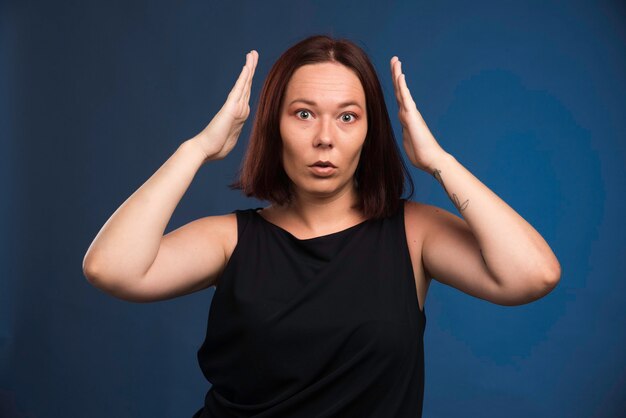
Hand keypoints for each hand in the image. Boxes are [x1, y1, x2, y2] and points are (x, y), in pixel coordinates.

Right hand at [190, 50, 258, 162]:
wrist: (204, 149)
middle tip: (253, 53)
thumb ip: (235, 130)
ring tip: (252, 54)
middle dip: (251, 67)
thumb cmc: (216, 148)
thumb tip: (235, 128)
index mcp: (238, 113)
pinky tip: (247, 67)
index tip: (251, 67)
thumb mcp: (231, 138)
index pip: (246, 92)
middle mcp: (238, 107)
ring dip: (249, 67)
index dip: (249, 79)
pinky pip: (239, 89)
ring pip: (245, 83)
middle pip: (246, 84)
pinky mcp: (231, 108)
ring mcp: (234, 107)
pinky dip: (244, 77)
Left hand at [390, 56, 447, 171]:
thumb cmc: (421, 154)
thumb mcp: (408, 141)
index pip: (399, 98)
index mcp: (406, 118)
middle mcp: (408, 113)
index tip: (395, 74)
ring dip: (397, 75)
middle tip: (395, 60)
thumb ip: (406, 132)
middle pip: (400, 90)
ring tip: (396, 61)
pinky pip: (406, 99)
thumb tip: (406, 130)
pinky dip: (402, 87)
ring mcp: (410, 113)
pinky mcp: (412, 117)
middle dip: (396, 74)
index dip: (396, 85)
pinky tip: (400, 76)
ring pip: (402, 90)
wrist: (431, 160)